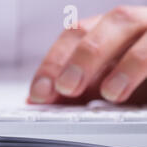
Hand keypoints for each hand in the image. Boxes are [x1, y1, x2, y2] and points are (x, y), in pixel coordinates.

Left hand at [28, 6, 146, 104]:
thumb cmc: (136, 74)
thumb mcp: (100, 82)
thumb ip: (72, 89)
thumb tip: (34, 99)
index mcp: (109, 29)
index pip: (77, 34)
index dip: (55, 61)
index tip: (40, 92)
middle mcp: (138, 25)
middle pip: (114, 24)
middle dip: (86, 56)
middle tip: (67, 87)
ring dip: (130, 64)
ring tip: (111, 93)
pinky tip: (145, 97)